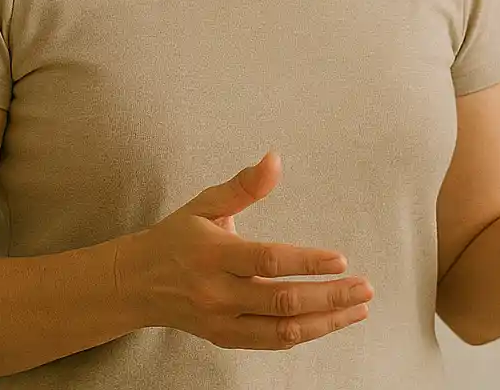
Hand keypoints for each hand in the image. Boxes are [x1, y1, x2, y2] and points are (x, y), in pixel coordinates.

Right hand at [118, 153, 373, 349]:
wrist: (134, 284)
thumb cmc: (176, 238)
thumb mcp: (205, 204)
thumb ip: (244, 186)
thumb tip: (275, 158)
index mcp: (214, 255)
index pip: (268, 261)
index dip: (306, 262)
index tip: (341, 260)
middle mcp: (218, 293)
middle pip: (281, 301)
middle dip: (329, 297)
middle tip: (365, 288)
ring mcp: (221, 322)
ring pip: (281, 330)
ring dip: (326, 322)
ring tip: (358, 309)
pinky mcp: (225, 338)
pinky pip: (271, 342)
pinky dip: (304, 334)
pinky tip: (330, 320)